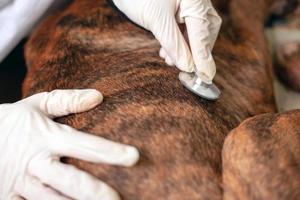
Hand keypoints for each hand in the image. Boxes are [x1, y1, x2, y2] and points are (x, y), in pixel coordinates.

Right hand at [0, 89, 138, 199]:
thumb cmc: (11, 120)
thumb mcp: (36, 104)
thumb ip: (67, 101)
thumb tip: (97, 96)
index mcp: (47, 138)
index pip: (85, 145)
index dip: (110, 152)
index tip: (133, 157)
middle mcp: (36, 163)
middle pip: (71, 181)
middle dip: (95, 192)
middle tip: (117, 199)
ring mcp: (21, 183)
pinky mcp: (9, 197)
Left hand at [112, 0, 221, 81]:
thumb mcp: (156, 21)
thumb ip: (173, 44)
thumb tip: (188, 66)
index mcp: (195, 0)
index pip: (202, 32)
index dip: (203, 56)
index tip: (205, 76)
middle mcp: (197, 1)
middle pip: (204, 33)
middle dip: (194, 53)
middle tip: (184, 70)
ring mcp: (190, 6)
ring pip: (196, 33)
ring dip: (184, 50)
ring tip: (168, 60)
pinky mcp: (182, 11)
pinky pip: (187, 30)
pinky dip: (179, 43)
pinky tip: (167, 50)